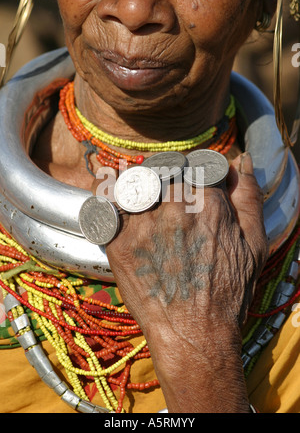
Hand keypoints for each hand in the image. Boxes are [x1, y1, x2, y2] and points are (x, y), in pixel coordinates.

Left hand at [105, 152, 267, 411]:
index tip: (194, 184)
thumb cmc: (227, 292)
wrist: (195, 332)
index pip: (197, 163)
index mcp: (208, 202)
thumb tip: (240, 160)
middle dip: (168, 176)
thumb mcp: (255, 243)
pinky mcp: (118, 240)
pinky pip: (103, 203)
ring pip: (133, 179)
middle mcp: (174, 205)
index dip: (197, 172)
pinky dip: (106, 198)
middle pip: (164, 167)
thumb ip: (249, 196)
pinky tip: (116, 206)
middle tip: (168, 196)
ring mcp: (143, 221)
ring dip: (138, 184)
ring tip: (143, 200)